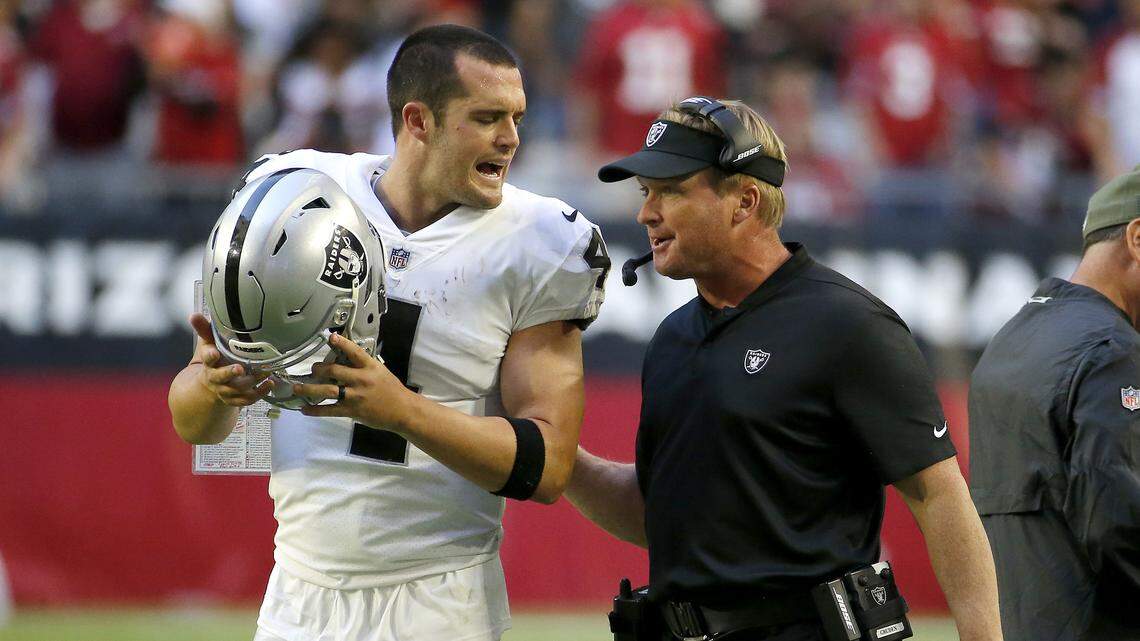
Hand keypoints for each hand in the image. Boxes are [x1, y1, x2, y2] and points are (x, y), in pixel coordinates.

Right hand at [190, 313, 272, 406]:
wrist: (210, 384)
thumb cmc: (214, 358)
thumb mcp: (208, 343)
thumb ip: (204, 330)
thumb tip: (194, 315)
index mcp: (208, 363)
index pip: (207, 358)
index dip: (210, 355)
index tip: (215, 352)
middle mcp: (215, 378)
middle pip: (220, 377)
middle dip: (229, 373)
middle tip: (240, 368)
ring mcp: (225, 390)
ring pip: (237, 389)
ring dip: (251, 381)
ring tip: (265, 372)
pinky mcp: (235, 399)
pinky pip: (247, 400)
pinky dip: (260, 392)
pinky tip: (269, 383)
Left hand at [292, 332, 417, 430]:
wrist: (403, 410)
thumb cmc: (391, 390)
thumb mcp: (380, 371)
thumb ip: (363, 366)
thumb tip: (345, 360)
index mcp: (370, 367)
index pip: (354, 352)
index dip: (341, 344)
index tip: (330, 337)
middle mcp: (361, 379)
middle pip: (334, 371)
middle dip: (319, 369)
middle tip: (312, 370)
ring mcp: (355, 396)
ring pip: (327, 391)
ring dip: (309, 389)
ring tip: (297, 387)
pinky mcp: (351, 411)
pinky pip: (329, 410)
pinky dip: (315, 410)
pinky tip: (305, 409)